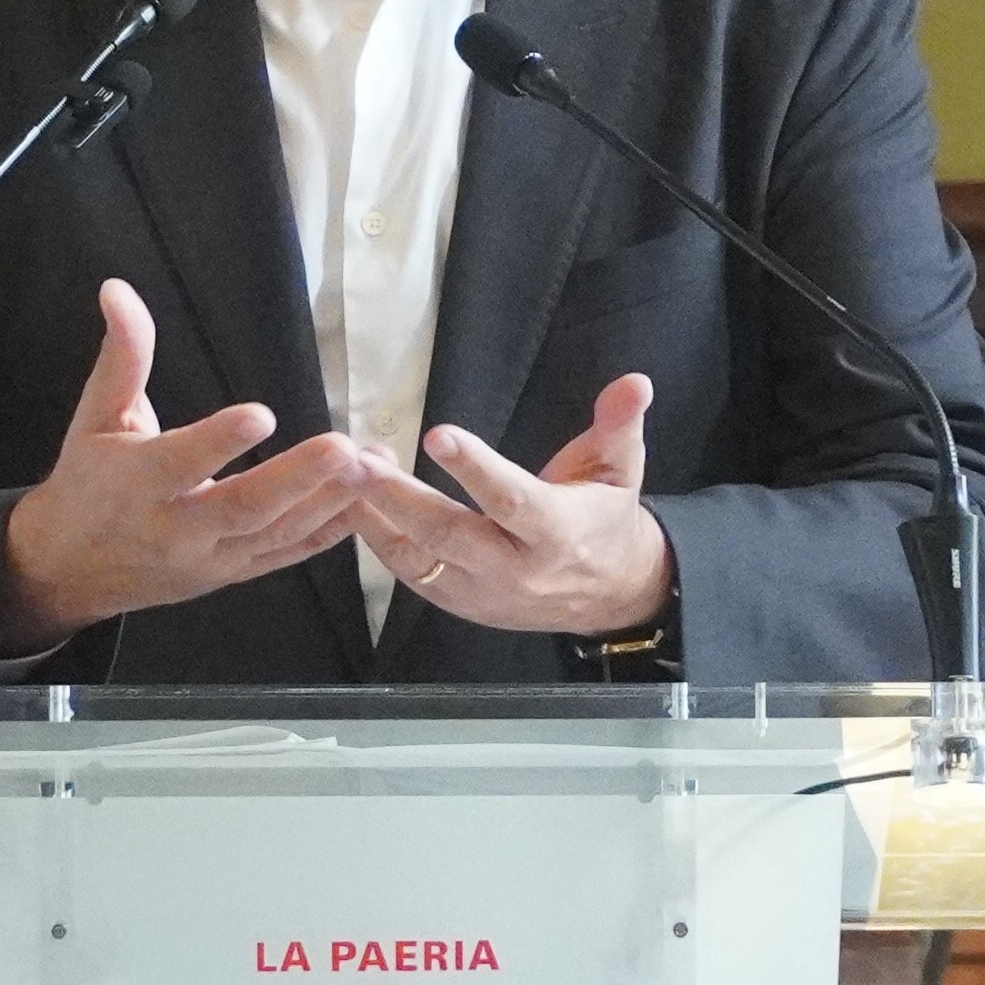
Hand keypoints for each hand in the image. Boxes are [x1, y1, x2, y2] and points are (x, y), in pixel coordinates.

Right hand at [0, 280, 372, 651]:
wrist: (71, 570)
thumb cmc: (86, 482)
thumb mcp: (95, 417)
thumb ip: (123, 356)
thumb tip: (118, 289)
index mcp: (138, 483)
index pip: (180, 462)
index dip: (218, 441)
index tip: (261, 414)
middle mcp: (176, 528)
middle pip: (241, 507)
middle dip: (296, 479)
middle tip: (343, 448)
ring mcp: (211, 558)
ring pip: (274, 534)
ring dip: (327, 502)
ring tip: (372, 466)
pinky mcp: (233, 573)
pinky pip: (286, 555)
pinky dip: (327, 534)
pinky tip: (365, 506)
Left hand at [349, 375, 673, 637]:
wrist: (607, 593)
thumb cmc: (605, 517)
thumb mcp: (621, 468)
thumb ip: (619, 425)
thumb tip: (635, 382)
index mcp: (557, 532)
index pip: (511, 500)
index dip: (475, 468)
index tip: (438, 434)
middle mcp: (515, 569)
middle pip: (450, 536)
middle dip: (401, 498)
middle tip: (360, 460)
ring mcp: (481, 592)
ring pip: (420, 559)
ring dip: (378, 517)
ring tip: (349, 473)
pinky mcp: (459, 603)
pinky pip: (410, 575)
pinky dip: (379, 541)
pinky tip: (356, 503)